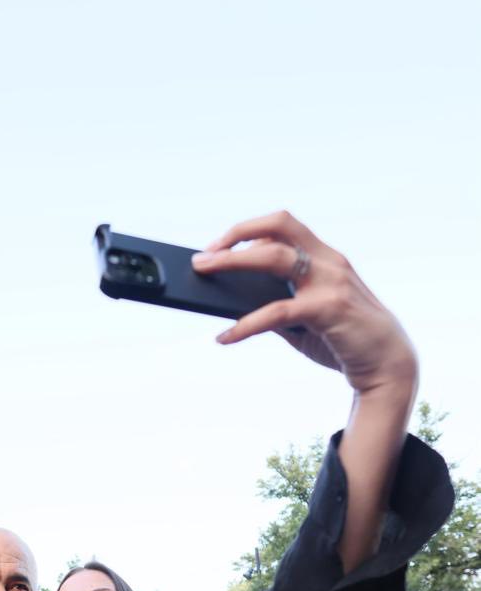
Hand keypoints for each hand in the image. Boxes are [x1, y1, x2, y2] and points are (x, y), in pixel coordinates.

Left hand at [191, 211, 416, 397]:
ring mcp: (330, 282)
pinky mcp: (328, 309)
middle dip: (236, 235)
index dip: (248, 229)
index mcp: (324, 257)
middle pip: (278, 226)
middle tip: (203, 256)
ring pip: (274, 257)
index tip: (218, 246)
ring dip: (233, 261)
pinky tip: (225, 336)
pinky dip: (245, 324)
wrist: (387, 364)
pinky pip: (277, 311)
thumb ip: (278, 309)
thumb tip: (236, 311)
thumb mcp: (307, 320)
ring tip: (205, 273)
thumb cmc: (346, 339)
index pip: (283, 225)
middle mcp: (328, 261)